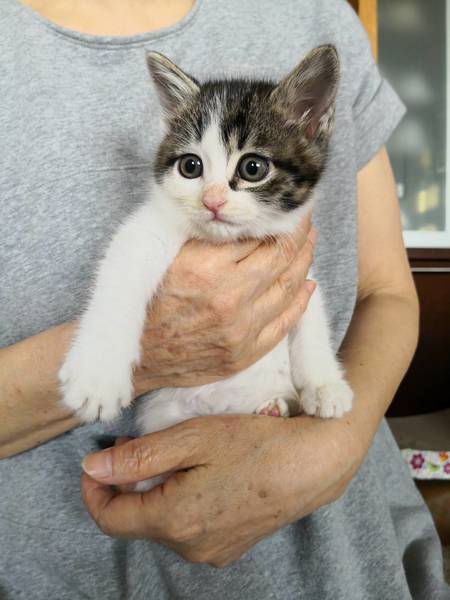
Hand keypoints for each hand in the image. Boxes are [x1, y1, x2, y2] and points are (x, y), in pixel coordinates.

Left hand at [81, 412, 364, 566]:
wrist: (314, 463)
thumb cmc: (255, 444)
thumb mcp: (193, 439)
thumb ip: (139, 457)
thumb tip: (94, 468)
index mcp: (175, 520)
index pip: (110, 518)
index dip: (93, 490)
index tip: (95, 461)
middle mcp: (190, 546)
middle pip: (137, 520)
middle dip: (128, 485)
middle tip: (137, 446)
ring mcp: (213, 550)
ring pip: (164, 523)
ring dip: (155, 492)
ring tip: (173, 456)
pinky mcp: (231, 545)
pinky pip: (190, 527)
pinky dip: (180, 502)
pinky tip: (200, 474)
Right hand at [133, 216, 315, 395]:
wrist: (136, 355)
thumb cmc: (149, 302)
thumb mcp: (168, 256)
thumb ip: (205, 236)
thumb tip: (241, 216)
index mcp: (207, 267)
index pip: (258, 234)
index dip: (278, 217)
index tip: (289, 206)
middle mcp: (229, 297)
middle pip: (281, 258)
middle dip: (299, 235)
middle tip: (306, 222)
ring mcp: (241, 329)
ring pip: (288, 289)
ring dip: (303, 264)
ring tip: (308, 246)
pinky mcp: (245, 353)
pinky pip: (284, 324)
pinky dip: (300, 302)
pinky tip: (307, 286)